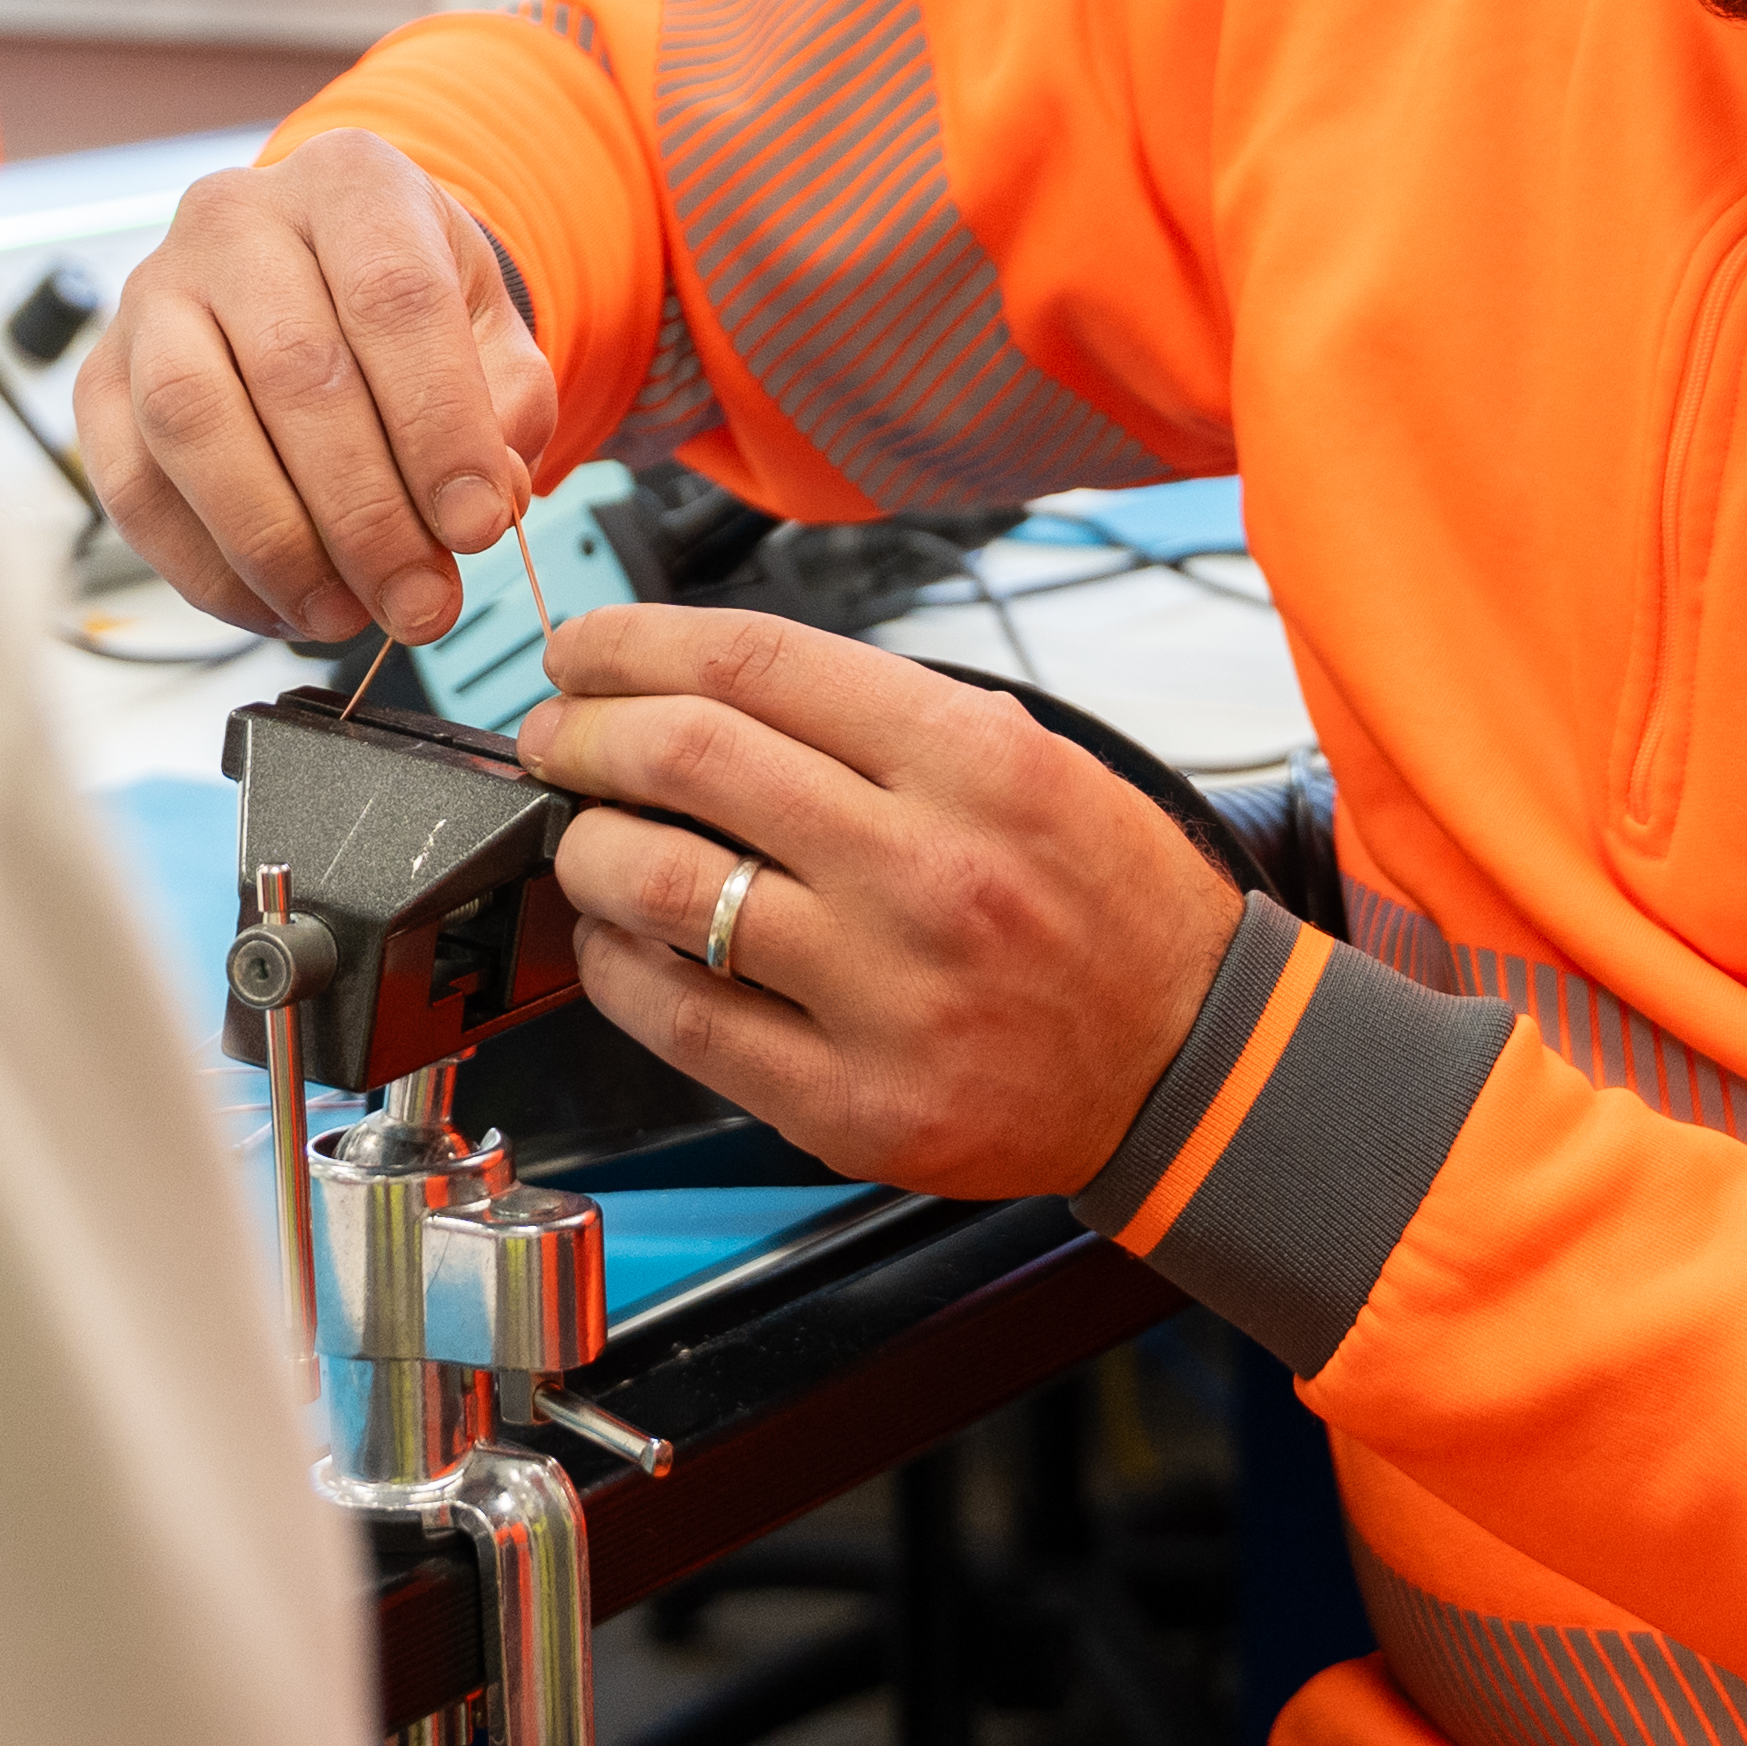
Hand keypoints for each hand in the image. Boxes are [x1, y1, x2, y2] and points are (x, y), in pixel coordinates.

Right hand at [77, 131, 563, 647]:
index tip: (478, 526)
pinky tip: (277, 605)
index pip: (394, 298)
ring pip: (194, 423)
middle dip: (366, 514)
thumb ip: (507, 409)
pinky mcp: (99, 377)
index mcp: (349, 183)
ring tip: (344, 615)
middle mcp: (234, 219)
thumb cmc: (407, 305)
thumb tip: (485, 504)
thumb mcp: (490, 328)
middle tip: (419, 602)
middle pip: (293, 370)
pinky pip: (132, 484)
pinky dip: (206, 566)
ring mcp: (151, 294)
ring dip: (276, 544)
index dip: (440, 426)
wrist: (320, 276)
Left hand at [517, 604, 1239, 1197]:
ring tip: (582, 838)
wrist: (1188, 1061)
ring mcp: (884, 993)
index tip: (585, 651)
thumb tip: (709, 687)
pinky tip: (617, 941)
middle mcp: (926, 870)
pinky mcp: (851, 1101)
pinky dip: (617, 967)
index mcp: (974, 764)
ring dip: (585, 848)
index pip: (753, 663)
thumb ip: (882, 721)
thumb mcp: (1031, 762)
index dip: (632, 644)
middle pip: (686, 758)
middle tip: (558, 737)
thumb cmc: (1107, 905)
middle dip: (585, 734)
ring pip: (661, 888)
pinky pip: (682, 1020)